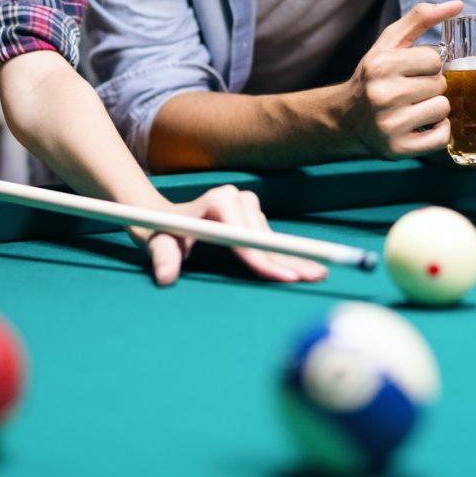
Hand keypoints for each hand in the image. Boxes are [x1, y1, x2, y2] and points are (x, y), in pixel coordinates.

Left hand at [130, 184, 328, 286]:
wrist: (161, 217)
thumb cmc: (159, 230)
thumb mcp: (157, 243)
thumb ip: (162, 257)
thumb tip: (165, 276)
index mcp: (218, 201)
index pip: (246, 239)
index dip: (266, 260)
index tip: (285, 278)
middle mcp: (236, 198)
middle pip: (265, 238)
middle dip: (290, 261)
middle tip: (317, 277)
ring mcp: (246, 207)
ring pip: (271, 240)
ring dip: (292, 260)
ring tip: (318, 275)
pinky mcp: (251, 217)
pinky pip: (271, 240)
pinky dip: (288, 257)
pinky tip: (309, 268)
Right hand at [343, 0, 462, 157]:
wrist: (345, 118)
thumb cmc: (373, 77)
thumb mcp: (389, 43)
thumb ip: (420, 19)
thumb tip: (458, 4)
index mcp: (380, 65)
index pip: (433, 59)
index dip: (426, 65)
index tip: (411, 70)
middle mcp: (382, 94)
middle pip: (440, 85)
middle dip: (430, 86)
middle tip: (410, 91)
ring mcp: (389, 124)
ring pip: (443, 109)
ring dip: (434, 108)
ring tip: (414, 108)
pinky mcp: (398, 148)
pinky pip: (442, 136)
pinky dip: (437, 131)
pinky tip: (420, 125)